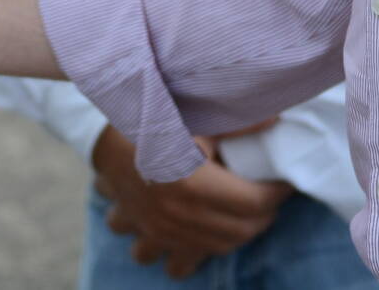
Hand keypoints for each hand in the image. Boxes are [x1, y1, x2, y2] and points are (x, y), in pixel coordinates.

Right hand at [92, 125, 288, 279]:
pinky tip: (202, 231)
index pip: (256, 203)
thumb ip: (235, 121)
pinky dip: (195, 253)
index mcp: (194, 185)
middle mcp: (180, 216)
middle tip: (268, 192)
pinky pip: (178, 264)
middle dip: (263, 213)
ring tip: (238, 212)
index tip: (283, 178)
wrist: (95, 132)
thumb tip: (277, 121)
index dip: (277, 192)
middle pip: (242, 231)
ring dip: (234, 234)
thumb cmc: (147, 118)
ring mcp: (162, 232)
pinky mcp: (149, 237)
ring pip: (216, 249)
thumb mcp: (191, 112)